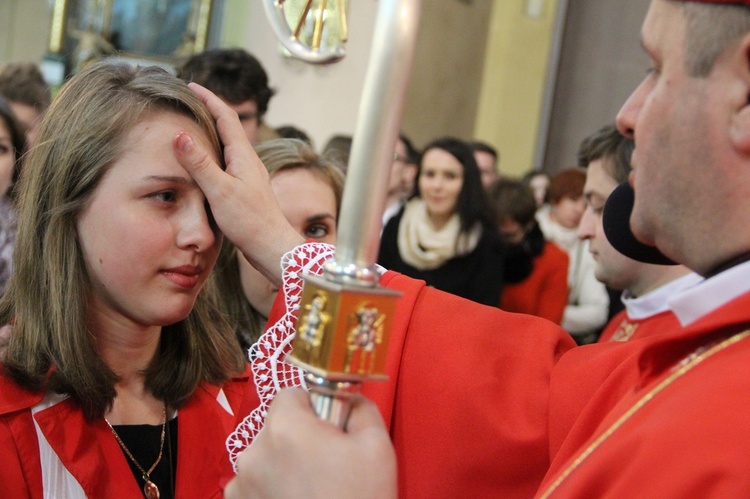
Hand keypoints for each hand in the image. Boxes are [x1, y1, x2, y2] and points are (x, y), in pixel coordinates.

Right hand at [174, 83, 303, 285]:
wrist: (271, 247)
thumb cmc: (249, 221)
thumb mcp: (219, 191)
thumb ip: (200, 164)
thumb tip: (181, 135)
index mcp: (243, 155)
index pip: (226, 116)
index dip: (209, 98)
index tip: (190, 85)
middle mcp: (249, 161)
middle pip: (228, 127)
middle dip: (209, 110)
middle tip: (188, 101)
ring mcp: (249, 175)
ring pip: (228, 145)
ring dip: (212, 132)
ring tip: (192, 127)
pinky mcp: (247, 189)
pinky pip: (228, 162)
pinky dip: (214, 153)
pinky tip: (205, 164)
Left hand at [224, 388, 396, 498]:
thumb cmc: (359, 498)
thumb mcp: (376, 444)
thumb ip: (361, 407)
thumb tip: (349, 399)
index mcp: (285, 427)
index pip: (292, 394)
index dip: (315, 407)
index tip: (330, 429)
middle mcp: (254, 451)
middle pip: (277, 425)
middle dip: (299, 435)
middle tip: (327, 461)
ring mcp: (241, 482)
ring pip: (265, 454)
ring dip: (283, 461)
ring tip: (312, 486)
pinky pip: (254, 481)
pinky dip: (270, 486)